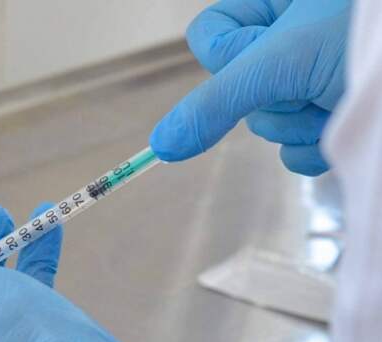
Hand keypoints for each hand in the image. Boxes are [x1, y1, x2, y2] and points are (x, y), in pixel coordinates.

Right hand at [150, 0, 349, 175]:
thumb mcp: (279, 61)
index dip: (228, 56)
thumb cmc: (363, 35)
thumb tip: (160, 146)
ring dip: (298, 122)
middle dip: (274, 95)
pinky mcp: (329, 114)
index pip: (209, 37)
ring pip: (267, 122)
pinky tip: (337, 128)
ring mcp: (307, 80)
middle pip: (237, 90)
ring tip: (336, 100)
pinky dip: (312, 147)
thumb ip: (213, 104)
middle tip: (311, 77)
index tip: (266, 55)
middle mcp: (285, 41)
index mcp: (269, 7)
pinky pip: (292, 148)